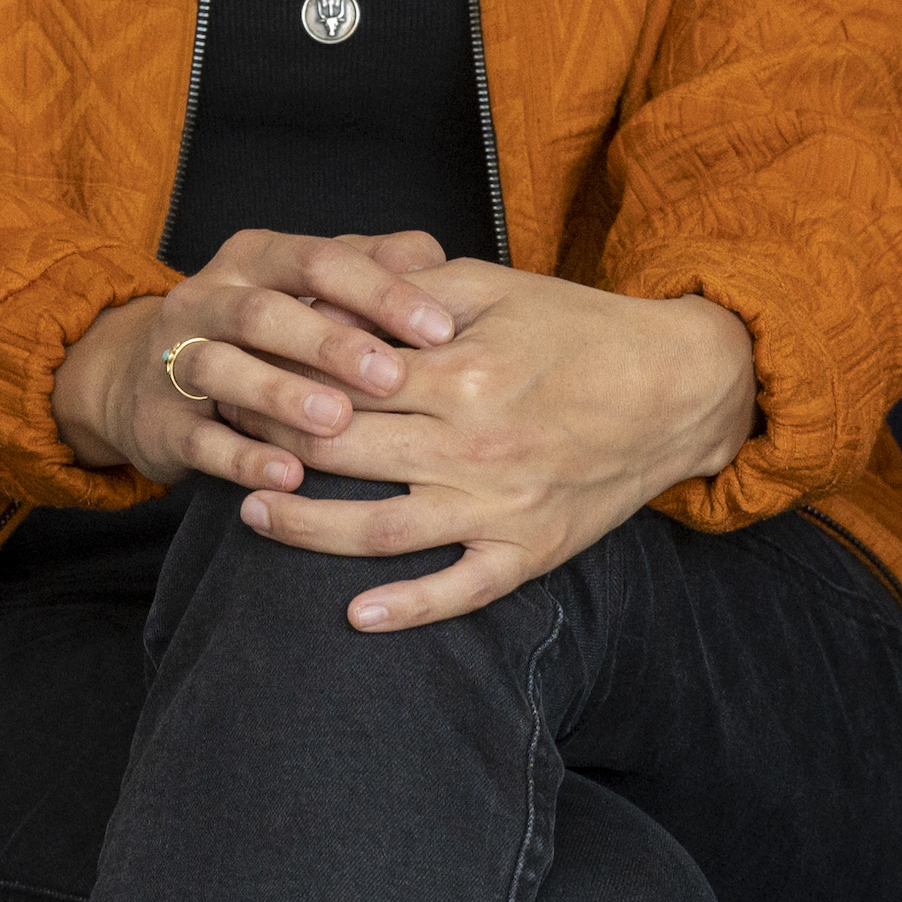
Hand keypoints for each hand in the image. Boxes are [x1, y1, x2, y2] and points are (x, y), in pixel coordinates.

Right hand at [58, 231, 454, 492]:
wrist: (142, 378)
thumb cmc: (261, 332)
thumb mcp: (307, 289)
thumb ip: (368, 268)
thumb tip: (430, 255)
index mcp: (252, 257)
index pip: (318, 259)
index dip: (379, 291)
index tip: (439, 329)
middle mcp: (206, 298)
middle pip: (264, 312)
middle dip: (329, 343)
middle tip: (391, 376)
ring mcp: (174, 359)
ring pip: (222, 369)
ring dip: (281, 394)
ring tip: (338, 422)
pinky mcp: (160, 421)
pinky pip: (199, 439)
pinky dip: (243, 458)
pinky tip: (288, 476)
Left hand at [233, 262, 758, 632]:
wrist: (677, 388)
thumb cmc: (581, 328)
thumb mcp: (498, 285)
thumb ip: (413, 287)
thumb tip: (334, 287)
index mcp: (460, 370)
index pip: (342, 379)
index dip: (282, 377)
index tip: (239, 373)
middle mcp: (473, 443)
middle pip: (345, 453)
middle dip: (274, 446)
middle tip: (224, 438)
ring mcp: (500, 504)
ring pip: (382, 530)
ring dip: (310, 528)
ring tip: (253, 513)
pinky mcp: (530, 550)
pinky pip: (460, 591)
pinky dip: (407, 608)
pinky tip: (355, 615)